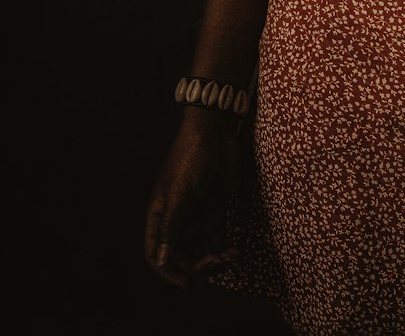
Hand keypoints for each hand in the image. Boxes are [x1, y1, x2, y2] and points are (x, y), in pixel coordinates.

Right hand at [144, 115, 241, 287]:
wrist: (215, 133)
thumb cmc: (190, 159)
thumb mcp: (179, 194)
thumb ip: (171, 229)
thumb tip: (161, 261)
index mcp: (159, 218)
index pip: (156, 256)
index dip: (168, 273)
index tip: (187, 283)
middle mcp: (177, 223)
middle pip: (183, 259)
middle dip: (199, 267)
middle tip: (216, 261)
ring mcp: (197, 218)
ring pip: (201, 253)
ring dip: (215, 261)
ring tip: (231, 256)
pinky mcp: (216, 213)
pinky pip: (218, 241)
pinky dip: (225, 250)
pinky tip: (236, 251)